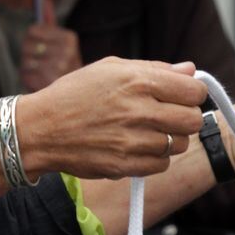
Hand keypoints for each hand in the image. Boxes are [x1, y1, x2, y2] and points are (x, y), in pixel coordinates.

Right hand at [17, 58, 206, 179]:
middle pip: (193, 120)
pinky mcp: (126, 165)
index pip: (194, 91)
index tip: (182, 96)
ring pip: (179, 144)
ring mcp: (133, 141)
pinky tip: (136, 146)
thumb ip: (154, 69)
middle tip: (168, 115)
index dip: (192, 94)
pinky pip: (162, 164)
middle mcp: (139, 110)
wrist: (40, 129)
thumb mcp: (110, 68)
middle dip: (186, 117)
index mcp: (138, 81)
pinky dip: (155, 157)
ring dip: (169, 138)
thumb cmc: (74, 94)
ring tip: (147, 131)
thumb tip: (190, 70)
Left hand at [19, 0, 82, 91]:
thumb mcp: (59, 42)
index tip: (39, 47)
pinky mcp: (48, 82)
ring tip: (42, 73)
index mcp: (69, 38)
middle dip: (29, 54)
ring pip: (26, 61)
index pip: (32, 30)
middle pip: (27, 45)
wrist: (74, 97)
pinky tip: (40, 82)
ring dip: (29, 68)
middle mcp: (67, 51)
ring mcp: (59, 67)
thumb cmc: (61, 65)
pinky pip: (25, 74)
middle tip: (40, 63)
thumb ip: (50, 21)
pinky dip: (29, 79)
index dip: (31, 40)